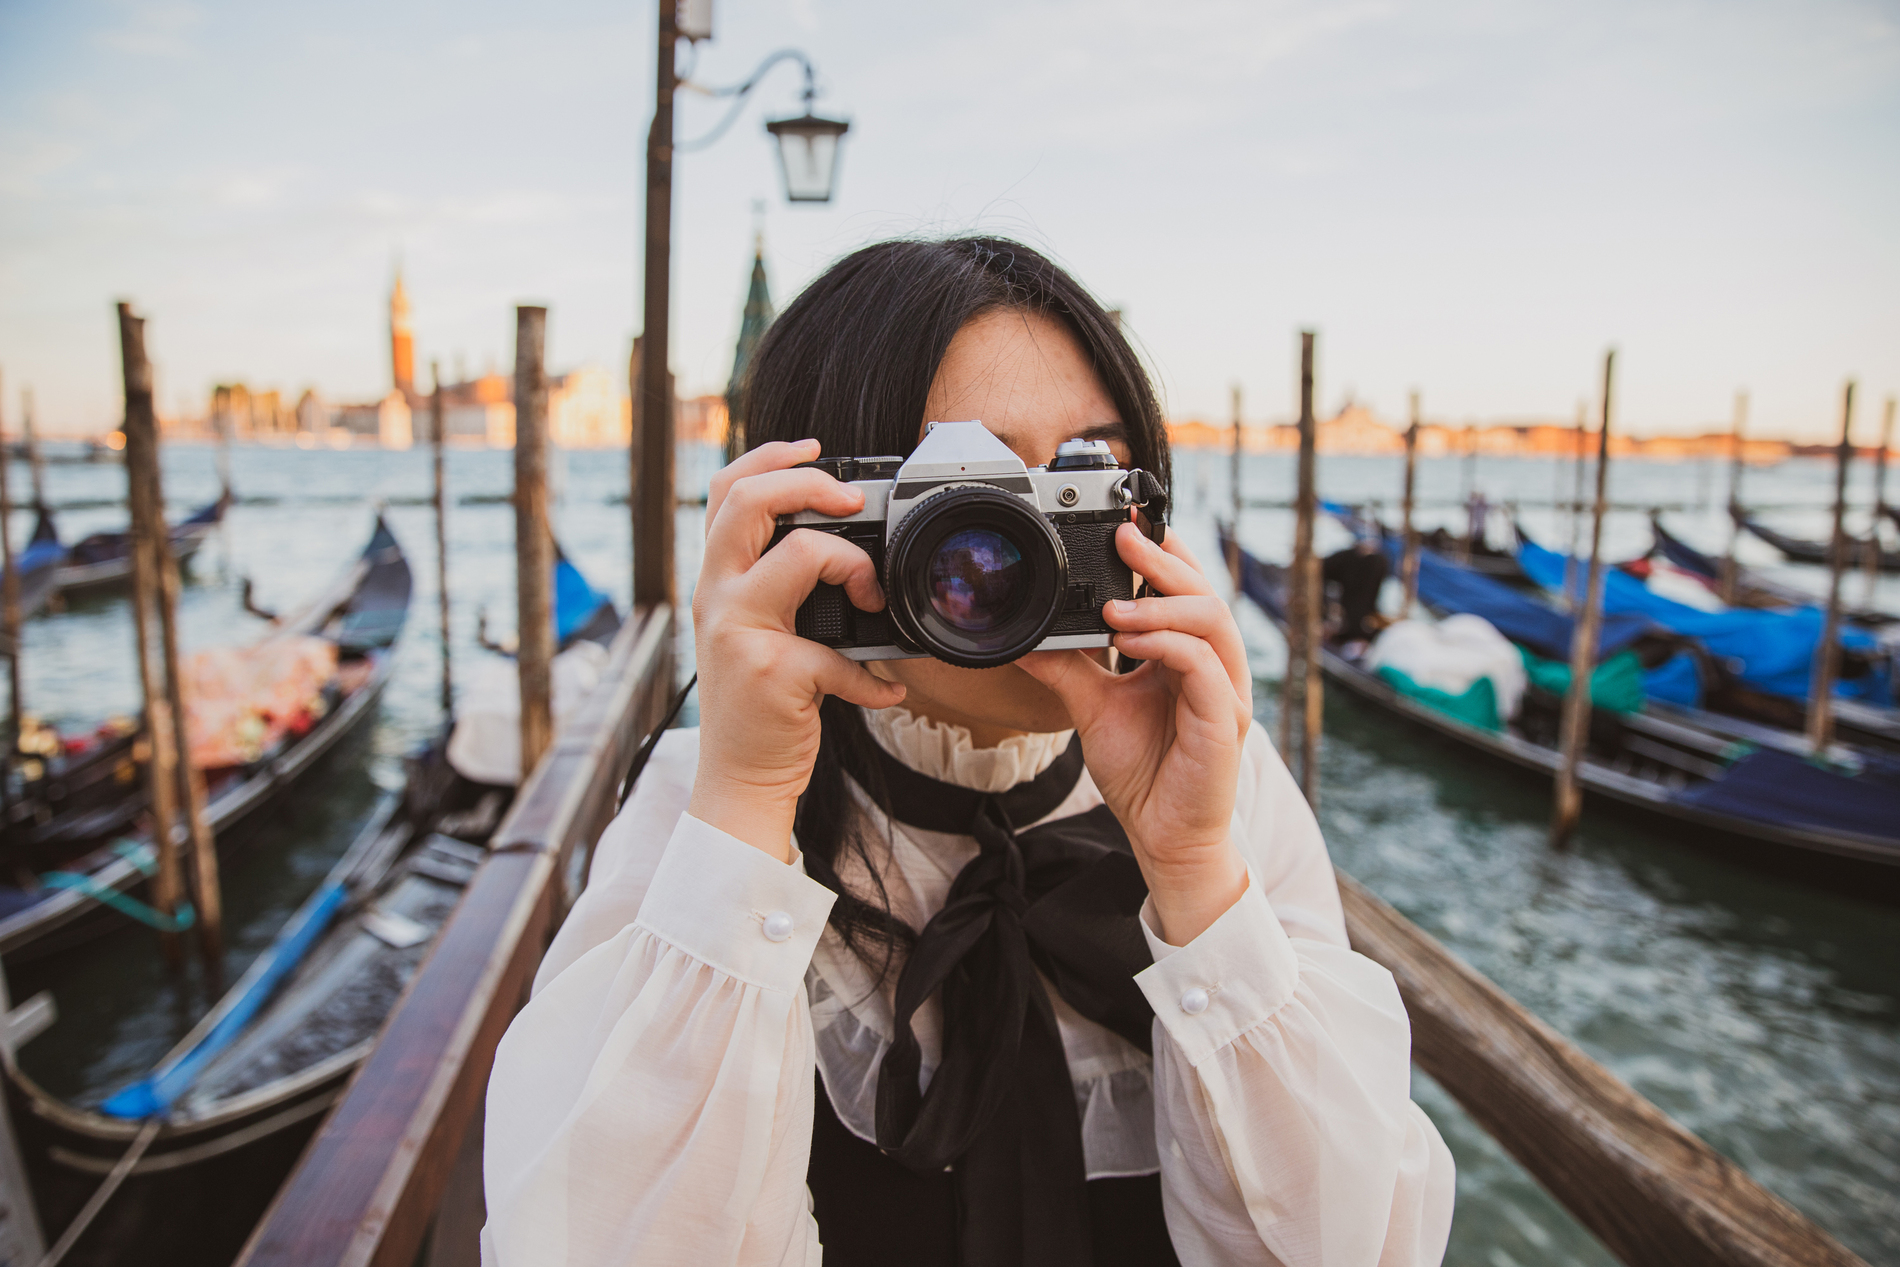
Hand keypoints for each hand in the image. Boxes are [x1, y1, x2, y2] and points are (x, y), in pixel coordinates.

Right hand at [689, 440, 906, 861]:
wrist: (740, 777)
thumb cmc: (760, 704)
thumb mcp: (756, 633)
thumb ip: (782, 591)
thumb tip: (845, 552)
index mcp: (716, 580)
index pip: (726, 492)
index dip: (770, 457)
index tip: (816, 450)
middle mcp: (717, 597)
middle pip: (749, 502)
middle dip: (809, 484)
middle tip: (852, 501)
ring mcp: (739, 632)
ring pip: (800, 556)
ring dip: (852, 565)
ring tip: (873, 597)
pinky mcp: (772, 671)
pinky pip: (839, 652)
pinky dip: (874, 676)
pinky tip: (886, 691)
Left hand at [1017, 523, 1251, 944]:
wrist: (1163, 837)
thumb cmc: (1142, 774)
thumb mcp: (1092, 708)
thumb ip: (1067, 668)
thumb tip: (1026, 636)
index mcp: (1188, 656)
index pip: (1185, 590)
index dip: (1162, 552)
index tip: (1124, 524)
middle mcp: (1213, 666)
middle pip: (1204, 592)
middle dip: (1163, 559)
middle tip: (1123, 537)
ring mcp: (1224, 690)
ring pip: (1212, 619)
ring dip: (1161, 602)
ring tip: (1114, 603)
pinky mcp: (1224, 719)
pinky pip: (1203, 664)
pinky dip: (1166, 643)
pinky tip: (1129, 639)